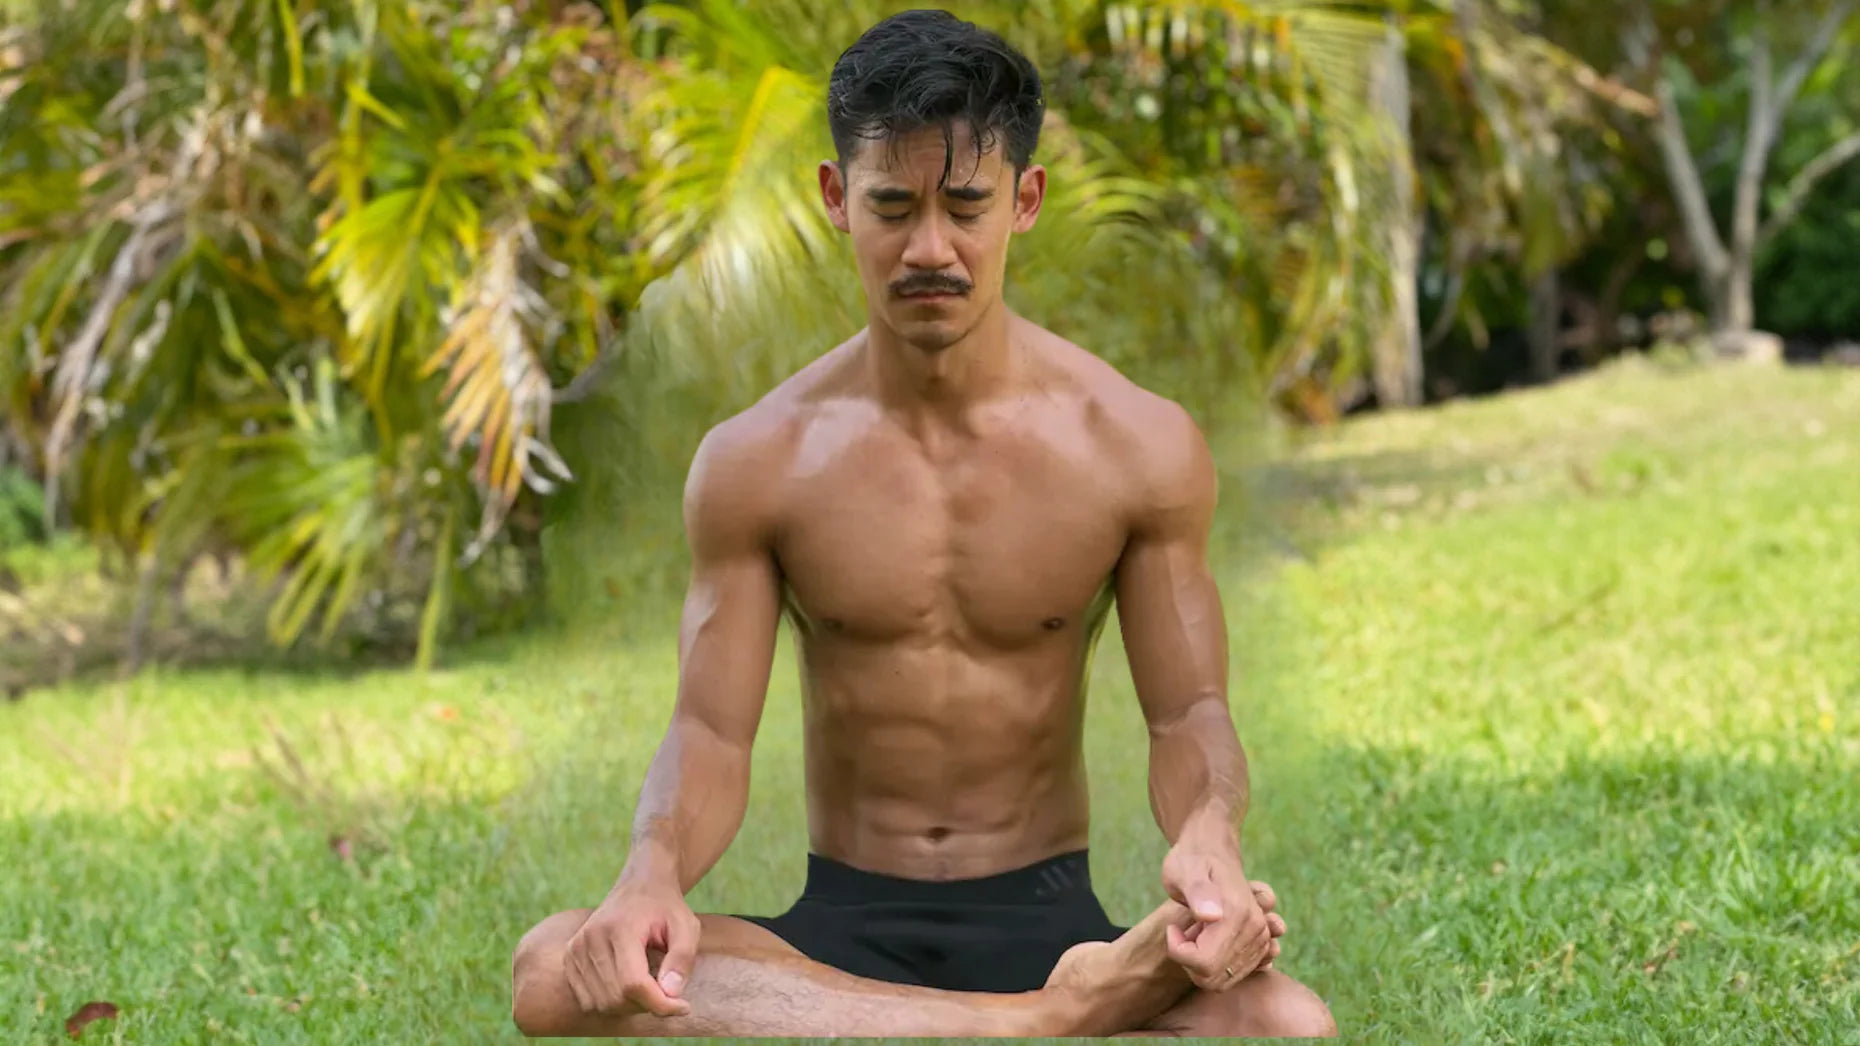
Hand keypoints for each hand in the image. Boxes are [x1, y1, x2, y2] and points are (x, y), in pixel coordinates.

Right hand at [562, 877, 700, 1017]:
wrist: (640, 887)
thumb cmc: (666, 908)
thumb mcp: (687, 927)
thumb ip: (682, 959)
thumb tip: (671, 994)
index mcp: (619, 927)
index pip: (633, 984)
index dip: (660, 1004)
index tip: (684, 1006)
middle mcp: (591, 938)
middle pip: (617, 998)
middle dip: (648, 1004)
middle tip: (669, 991)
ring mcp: (575, 949)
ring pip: (602, 1003)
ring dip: (631, 1006)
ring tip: (650, 985)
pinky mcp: (569, 959)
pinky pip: (588, 1000)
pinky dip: (612, 1003)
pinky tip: (629, 986)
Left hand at [1160, 844, 1284, 990]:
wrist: (1212, 851)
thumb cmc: (1191, 861)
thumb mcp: (1184, 871)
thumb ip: (1197, 892)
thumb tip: (1210, 916)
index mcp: (1238, 915)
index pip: (1203, 963)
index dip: (1179, 951)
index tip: (1172, 929)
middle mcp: (1256, 930)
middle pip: (1213, 977)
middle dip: (1190, 961)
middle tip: (1184, 932)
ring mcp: (1261, 938)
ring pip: (1223, 980)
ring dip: (1202, 962)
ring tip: (1197, 932)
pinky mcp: (1260, 944)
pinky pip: (1234, 975)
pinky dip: (1216, 965)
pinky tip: (1209, 939)